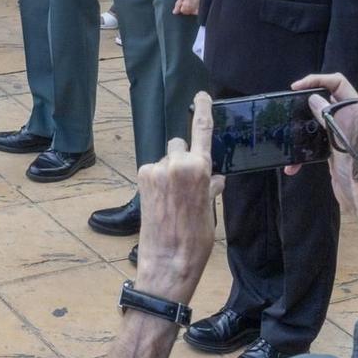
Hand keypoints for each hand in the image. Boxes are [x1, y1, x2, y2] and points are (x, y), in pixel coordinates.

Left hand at [130, 93, 216, 303]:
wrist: (168, 261)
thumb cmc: (195, 240)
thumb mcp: (210, 211)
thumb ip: (210, 188)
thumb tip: (215, 178)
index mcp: (200, 169)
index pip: (202, 131)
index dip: (202, 111)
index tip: (201, 96)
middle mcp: (176, 163)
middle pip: (179, 145)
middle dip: (183, 158)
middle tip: (184, 183)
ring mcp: (156, 169)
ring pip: (166, 159)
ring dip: (169, 171)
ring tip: (172, 199)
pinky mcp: (143, 177)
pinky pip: (154, 170)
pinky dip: (158, 180)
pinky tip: (161, 202)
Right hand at [287, 71, 357, 195]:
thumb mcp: (346, 143)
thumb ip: (332, 119)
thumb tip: (314, 99)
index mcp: (356, 114)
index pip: (338, 84)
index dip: (318, 80)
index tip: (297, 87)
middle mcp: (348, 121)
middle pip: (324, 100)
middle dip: (304, 103)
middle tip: (287, 108)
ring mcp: (339, 137)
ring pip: (315, 122)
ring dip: (299, 130)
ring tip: (285, 136)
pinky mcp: (332, 154)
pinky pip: (312, 146)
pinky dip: (300, 153)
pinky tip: (292, 166)